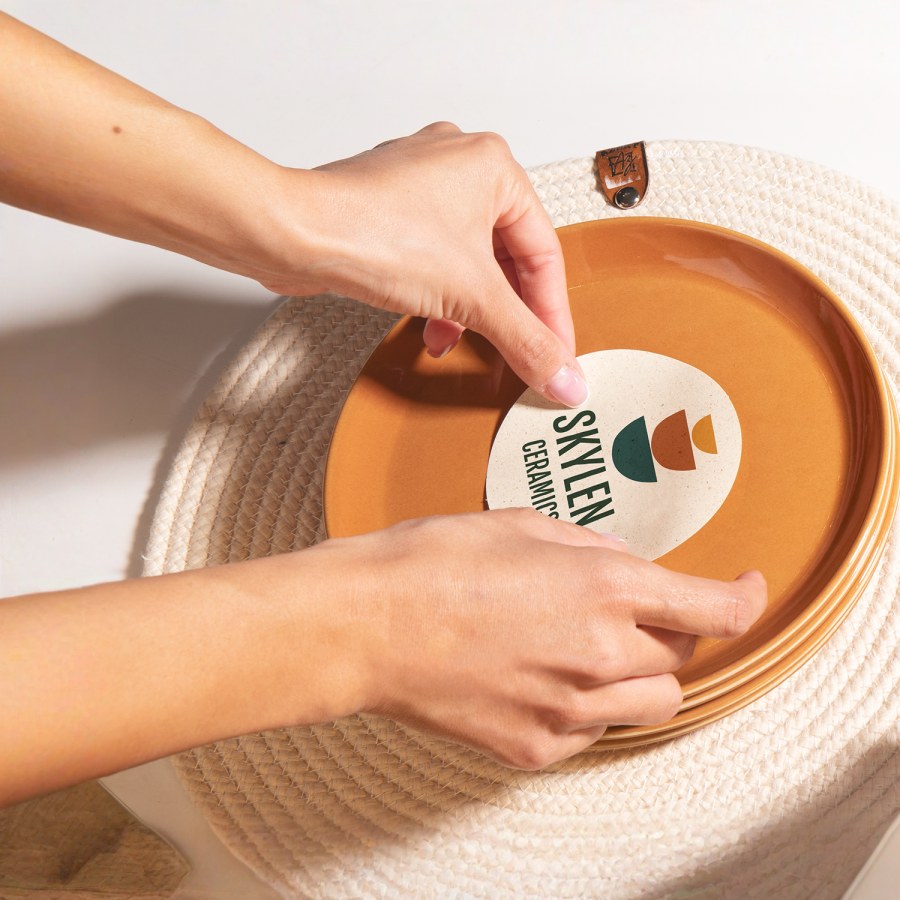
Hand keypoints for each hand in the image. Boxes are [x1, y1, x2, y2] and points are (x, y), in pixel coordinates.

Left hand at [262, 123, 588, 406]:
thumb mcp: (470, 297)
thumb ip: (525, 340)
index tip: (557, 355)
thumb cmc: (370, 231)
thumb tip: (564, 377)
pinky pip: (433, 259)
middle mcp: (459, 166)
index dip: (552, 314)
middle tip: (519, 354)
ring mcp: (420, 185)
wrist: (293, 233)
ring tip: (461, 342)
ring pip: (468, 261)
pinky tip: (431, 327)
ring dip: (469, 310)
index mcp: (494, 167)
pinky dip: (438, 296)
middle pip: (506, 258)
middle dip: (507, 313)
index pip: (544, 254)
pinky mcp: (389, 210)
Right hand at [313, 508, 766, 768]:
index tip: (746, 589)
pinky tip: (545, 675)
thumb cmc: (432, 563)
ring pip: (651, 704)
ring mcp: (570, 709)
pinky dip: (588, 704)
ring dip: (640, 673)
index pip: (711, 609)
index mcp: (603, 587)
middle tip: (632, 609)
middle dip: (670, 629)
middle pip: (681, 656)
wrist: (368, 626)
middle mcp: (600, 655)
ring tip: (592, 648)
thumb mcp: (521, 525)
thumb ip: (588, 547)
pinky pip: (592, 730)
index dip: (742, 598)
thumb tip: (619, 562)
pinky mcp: (537, 746)